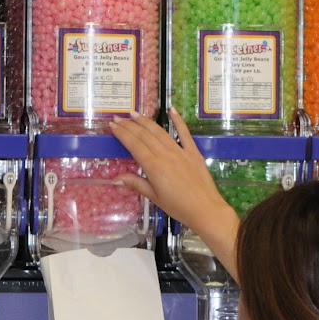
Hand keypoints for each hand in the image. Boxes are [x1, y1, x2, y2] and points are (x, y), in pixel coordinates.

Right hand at [109, 109, 234, 232]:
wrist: (205, 209)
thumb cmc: (178, 207)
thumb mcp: (154, 197)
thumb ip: (136, 183)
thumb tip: (116, 177)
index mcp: (154, 167)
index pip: (134, 145)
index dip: (122, 134)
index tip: (113, 126)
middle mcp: (166, 155)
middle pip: (144, 135)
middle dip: (130, 125)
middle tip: (119, 118)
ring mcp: (180, 151)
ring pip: (160, 132)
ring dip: (146, 121)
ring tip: (135, 114)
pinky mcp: (193, 152)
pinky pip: (184, 133)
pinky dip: (178, 120)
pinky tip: (172, 110)